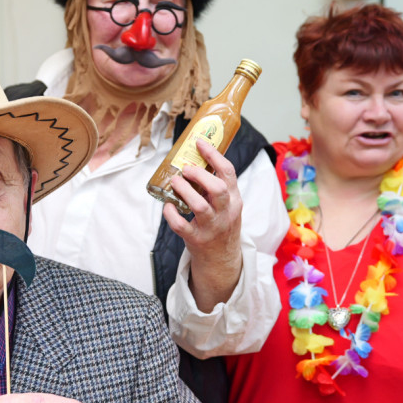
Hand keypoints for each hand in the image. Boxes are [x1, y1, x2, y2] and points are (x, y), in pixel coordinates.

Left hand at [164, 139, 243, 312]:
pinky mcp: (196, 239)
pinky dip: (171, 214)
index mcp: (234, 200)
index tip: (199, 143)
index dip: (213, 155)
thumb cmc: (220, 224)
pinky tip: (168, 206)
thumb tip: (194, 159)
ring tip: (175, 182)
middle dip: (200, 175)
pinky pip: (181, 226)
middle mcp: (226, 213)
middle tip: (185, 168)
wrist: (222, 259)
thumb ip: (216, 186)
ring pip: (200, 207)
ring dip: (184, 191)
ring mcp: (212, 227)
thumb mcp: (227, 205)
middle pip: (217, 190)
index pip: (228, 173)